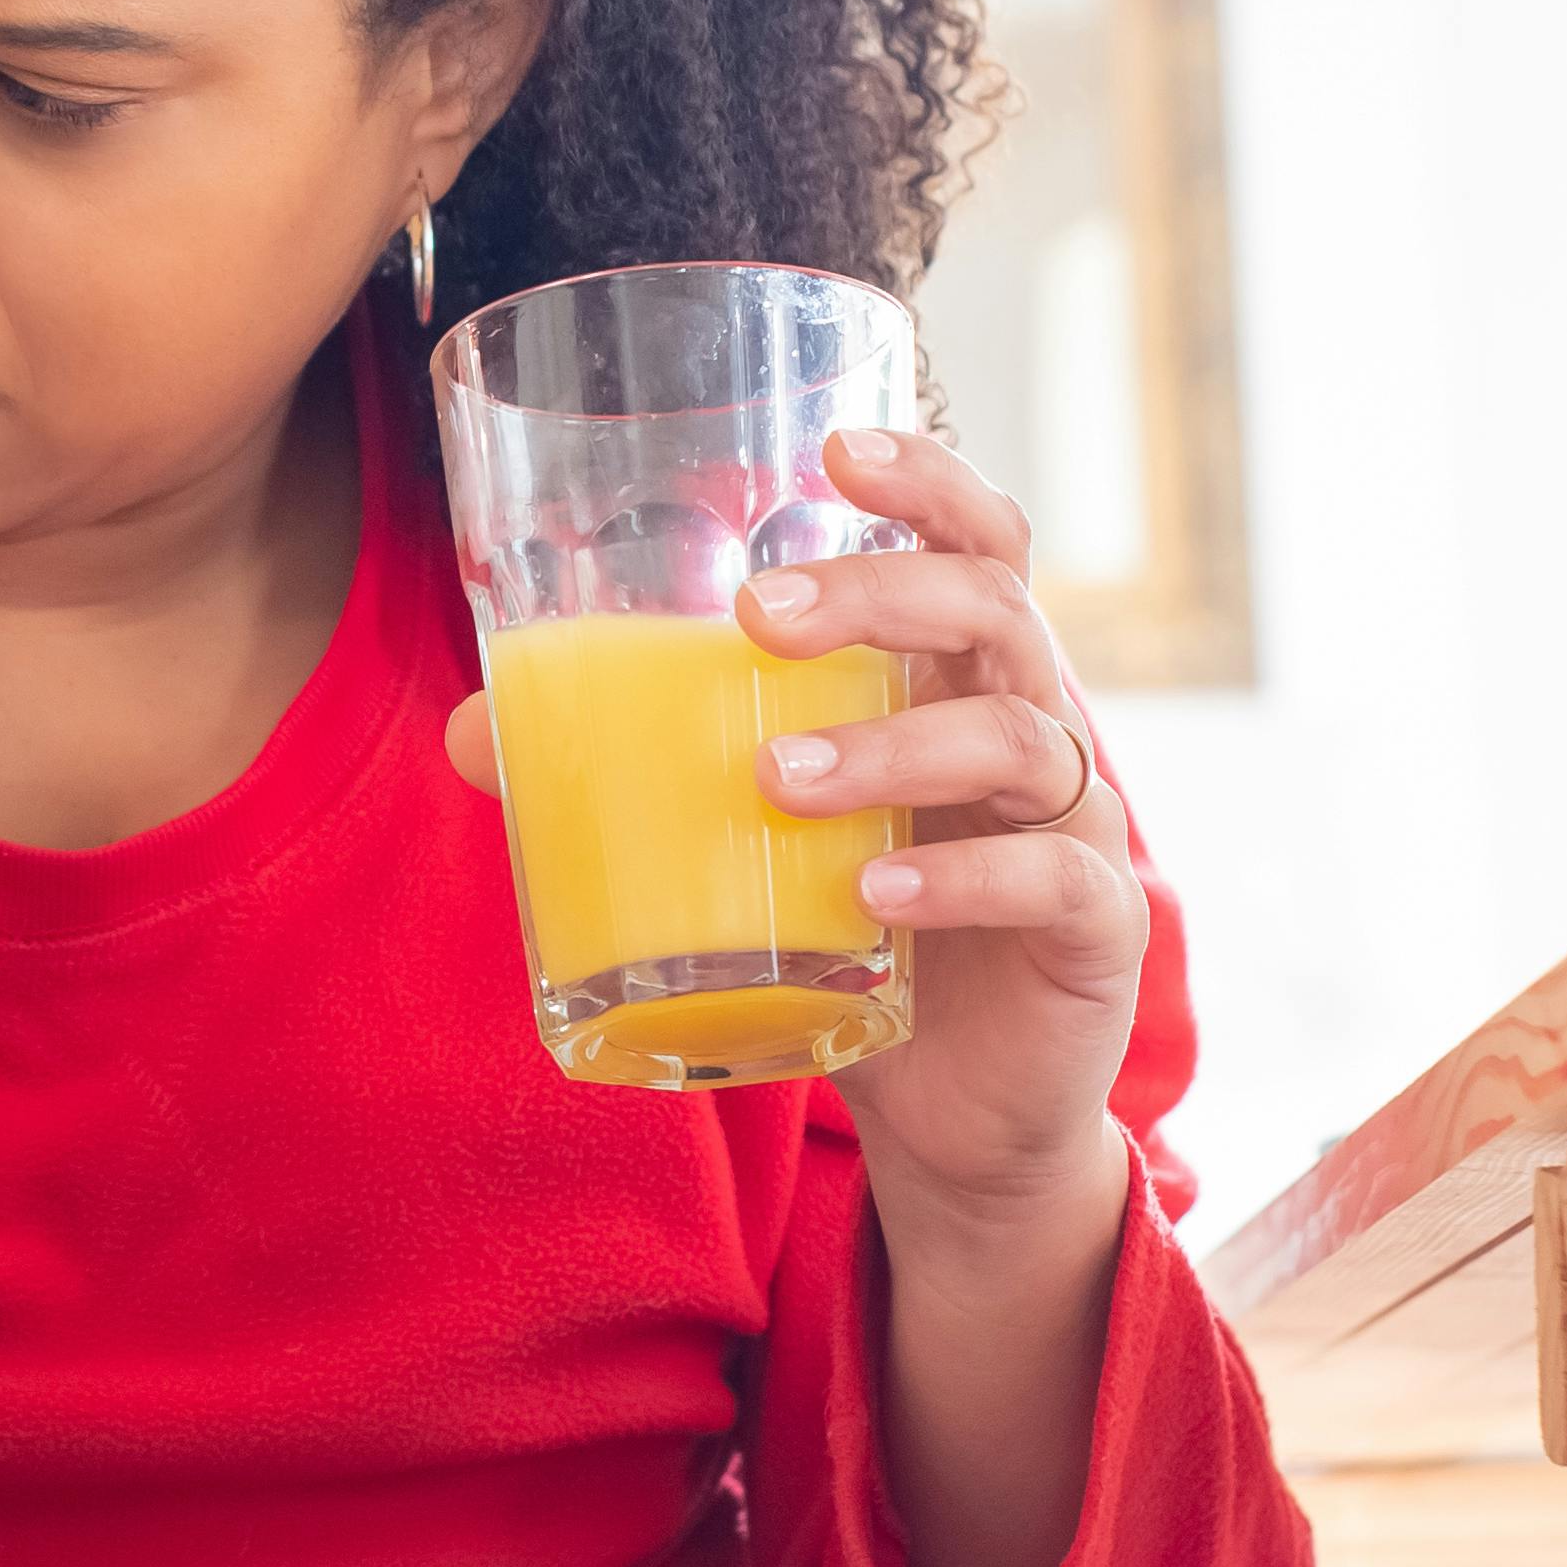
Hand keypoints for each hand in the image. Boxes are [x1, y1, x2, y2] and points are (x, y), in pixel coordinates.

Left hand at [442, 425, 1143, 1235]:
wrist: (954, 1113)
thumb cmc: (853, 944)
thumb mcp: (749, 849)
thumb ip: (638, 778)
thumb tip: (471, 733)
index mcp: (956, 678)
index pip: (977, 542)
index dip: (926, 482)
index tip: (832, 454)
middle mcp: (1029, 725)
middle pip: (993, 603)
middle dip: (880, 589)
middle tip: (762, 616)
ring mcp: (1075, 822)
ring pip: (1013, 734)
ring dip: (888, 745)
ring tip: (776, 782)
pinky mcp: (1096, 927)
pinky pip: (1050, 876)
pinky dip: (961, 878)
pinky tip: (877, 899)